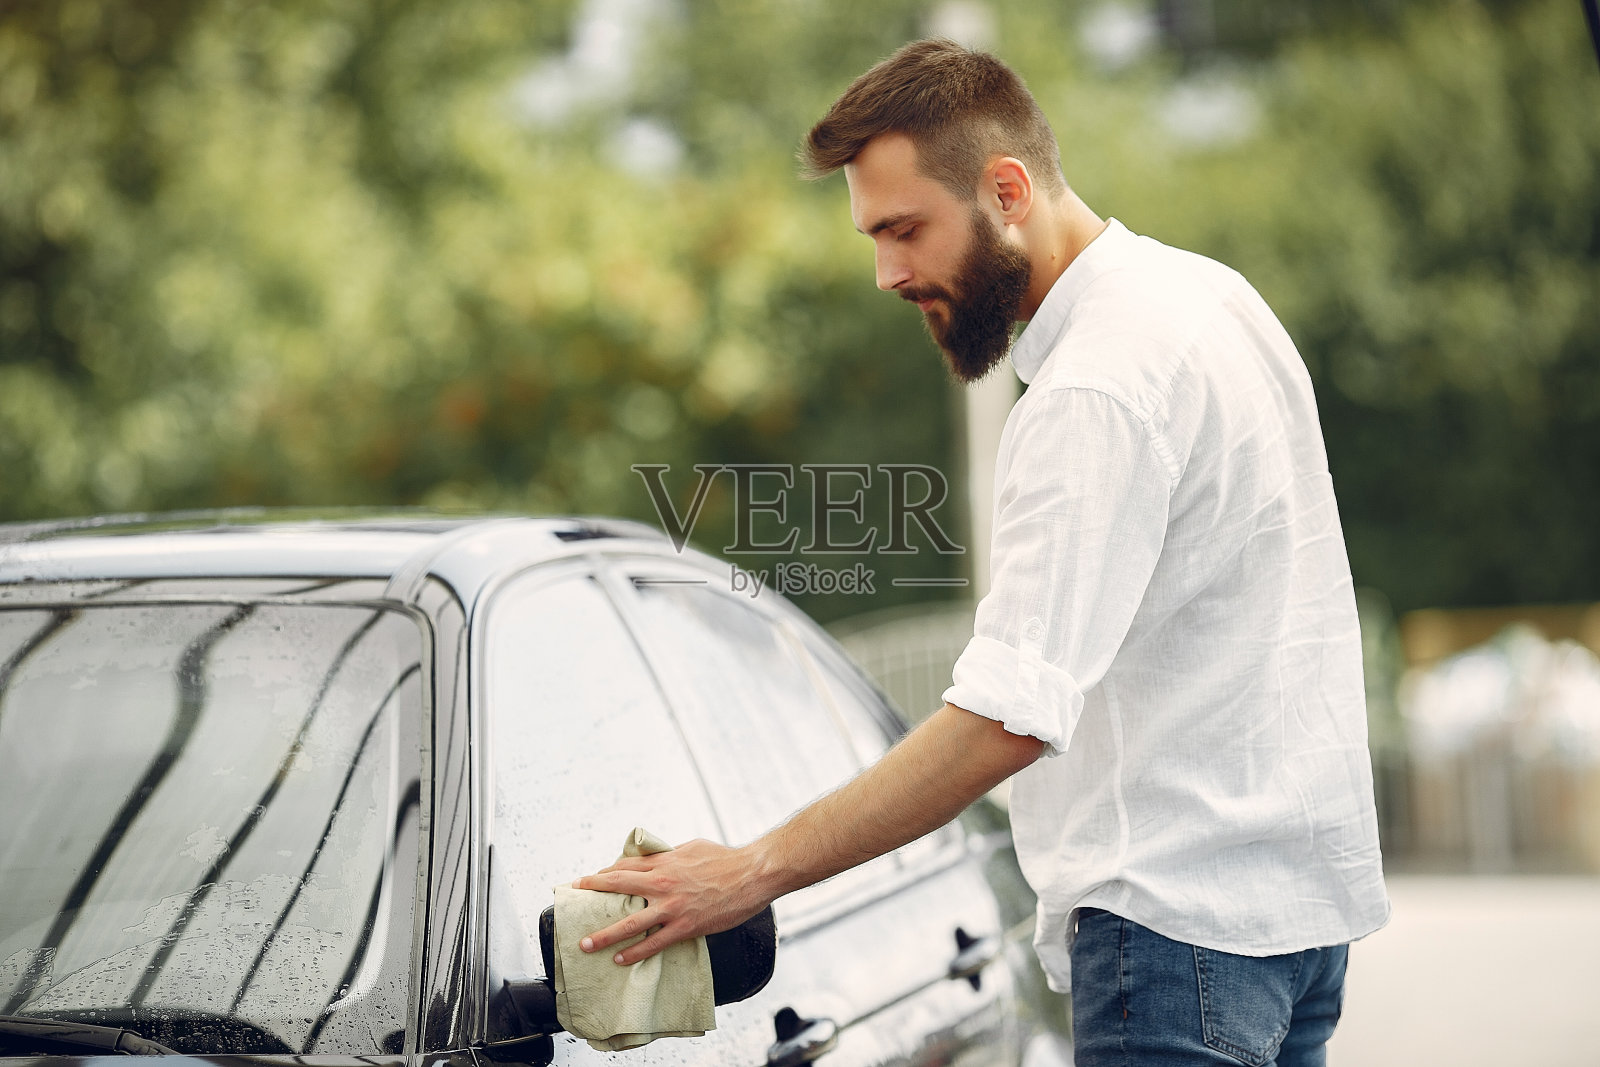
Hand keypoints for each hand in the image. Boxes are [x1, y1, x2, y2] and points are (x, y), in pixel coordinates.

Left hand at [572, 838, 771, 965]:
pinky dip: (634, 952)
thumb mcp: (693, 847)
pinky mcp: (685, 926)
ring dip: (604, 935)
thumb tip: (659, 858)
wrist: (752, 874)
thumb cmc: (726, 859)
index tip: (591, 879)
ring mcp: (672, 907)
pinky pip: (653, 943)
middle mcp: (662, 883)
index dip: (605, 872)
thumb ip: (671, 855)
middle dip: (592, 891)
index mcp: (664, 862)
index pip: (625, 866)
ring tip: (586, 944)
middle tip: (574, 897)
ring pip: (629, 922)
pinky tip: (620, 959)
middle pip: (617, 885)